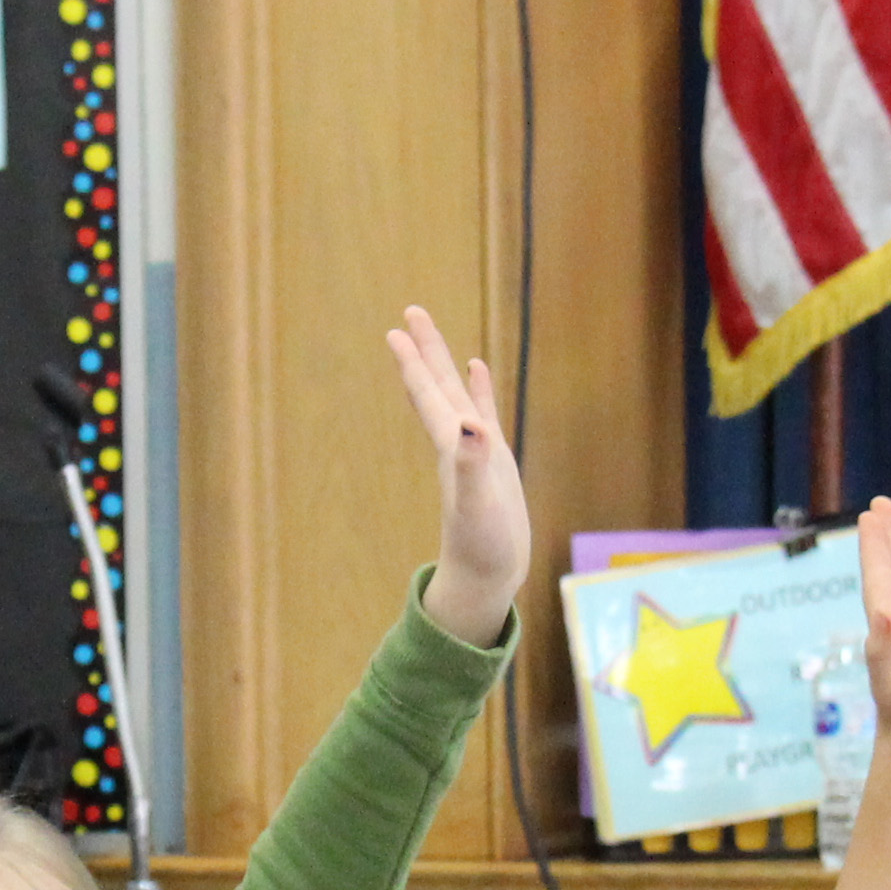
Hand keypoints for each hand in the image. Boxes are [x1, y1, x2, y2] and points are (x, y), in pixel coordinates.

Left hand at [387, 307, 535, 647]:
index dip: (413, 363)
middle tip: (411, 312)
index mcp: (450, 448)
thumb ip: (472, 465)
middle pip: (436, 387)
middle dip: (424, 350)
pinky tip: (477, 367)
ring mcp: (474, 451)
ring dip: (445, 365)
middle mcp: (456, 444)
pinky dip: (478, 389)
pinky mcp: (493, 462)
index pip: (428, 396)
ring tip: (433, 335)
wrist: (486, 578)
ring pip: (456, 397)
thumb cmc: (482, 547)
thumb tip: (469, 424)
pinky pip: (482, 413)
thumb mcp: (478, 506)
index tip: (397, 328)